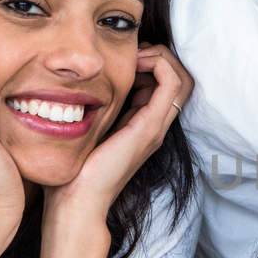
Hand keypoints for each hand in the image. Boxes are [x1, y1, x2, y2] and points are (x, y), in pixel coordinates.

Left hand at [45, 44, 192, 219]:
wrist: (78, 203)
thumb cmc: (76, 171)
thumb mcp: (89, 131)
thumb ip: (95, 111)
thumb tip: (81, 87)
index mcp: (143, 126)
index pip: (169, 84)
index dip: (153, 62)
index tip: (125, 58)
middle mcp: (156, 125)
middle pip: (181, 79)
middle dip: (160, 56)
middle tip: (132, 54)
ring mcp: (156, 127)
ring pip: (182, 78)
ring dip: (161, 57)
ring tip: (134, 57)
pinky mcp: (149, 127)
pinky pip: (171, 84)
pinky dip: (158, 64)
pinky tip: (133, 64)